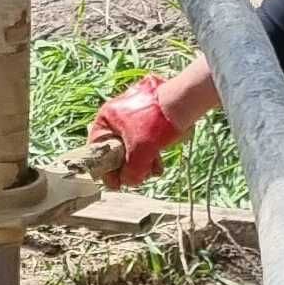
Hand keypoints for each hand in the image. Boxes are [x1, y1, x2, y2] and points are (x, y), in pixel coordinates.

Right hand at [89, 63, 212, 184]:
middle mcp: (117, 114)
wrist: (185, 101)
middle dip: (127, 167)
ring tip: (151, 171)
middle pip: (116, 149)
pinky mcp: (150, 116)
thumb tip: (128, 182)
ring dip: (140, 162)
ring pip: (132, 146)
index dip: (106, 170)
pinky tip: (158, 164)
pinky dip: (149, 153)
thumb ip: (131, 173)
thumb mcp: (140, 154)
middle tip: (136, 178)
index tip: (116, 184)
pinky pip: (144, 139)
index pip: (98, 149)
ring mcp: (134, 114)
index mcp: (107, 118)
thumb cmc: (157, 122)